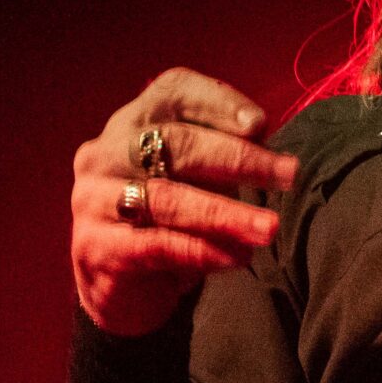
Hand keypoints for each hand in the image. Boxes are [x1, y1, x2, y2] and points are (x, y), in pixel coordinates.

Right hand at [70, 69, 299, 334]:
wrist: (121, 291)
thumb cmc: (167, 223)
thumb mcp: (196, 180)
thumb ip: (221, 155)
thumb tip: (260, 131)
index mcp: (131, 122)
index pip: (173, 90)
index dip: (218, 101)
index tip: (260, 125)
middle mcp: (105, 152)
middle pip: (174, 142)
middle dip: (238, 158)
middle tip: (288, 175)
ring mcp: (93, 199)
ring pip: (167, 198)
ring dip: (226, 213)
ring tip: (268, 228)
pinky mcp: (95, 247)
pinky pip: (156, 244)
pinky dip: (201, 250)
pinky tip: (237, 257)